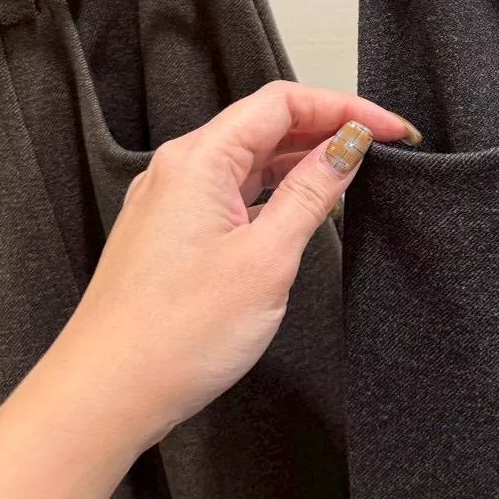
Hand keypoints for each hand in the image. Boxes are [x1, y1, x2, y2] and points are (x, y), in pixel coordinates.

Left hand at [50, 80, 418, 455]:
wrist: (106, 396)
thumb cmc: (174, 335)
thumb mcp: (267, 258)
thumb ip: (312, 194)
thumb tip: (347, 147)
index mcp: (199, 160)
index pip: (283, 102)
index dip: (344, 107)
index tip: (391, 128)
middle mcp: (179, 170)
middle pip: (266, 124)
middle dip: (328, 127)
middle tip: (384, 147)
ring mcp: (173, 203)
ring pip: (250, 160)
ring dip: (303, 160)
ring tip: (354, 174)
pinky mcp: (173, 235)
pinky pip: (233, 192)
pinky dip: (275, 191)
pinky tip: (304, 210)